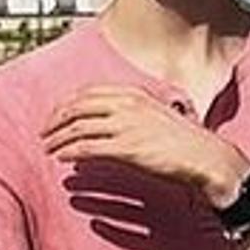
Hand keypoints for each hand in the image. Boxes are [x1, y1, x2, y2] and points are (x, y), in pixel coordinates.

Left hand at [42, 85, 249, 207]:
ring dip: (58, 138)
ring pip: (78, 127)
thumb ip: (132, 112)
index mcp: (133, 93)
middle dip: (56, 119)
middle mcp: (126, 104)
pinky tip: (62, 157)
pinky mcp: (126, 148)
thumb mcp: (156, 113)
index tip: (56, 114)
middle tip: (44, 132)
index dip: (67, 103)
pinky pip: (87, 148)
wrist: (204, 156)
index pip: (88, 92)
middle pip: (77, 107)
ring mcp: (125, 125)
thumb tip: (110, 122)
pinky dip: (70, 151)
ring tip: (47, 147)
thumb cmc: (184, 140)